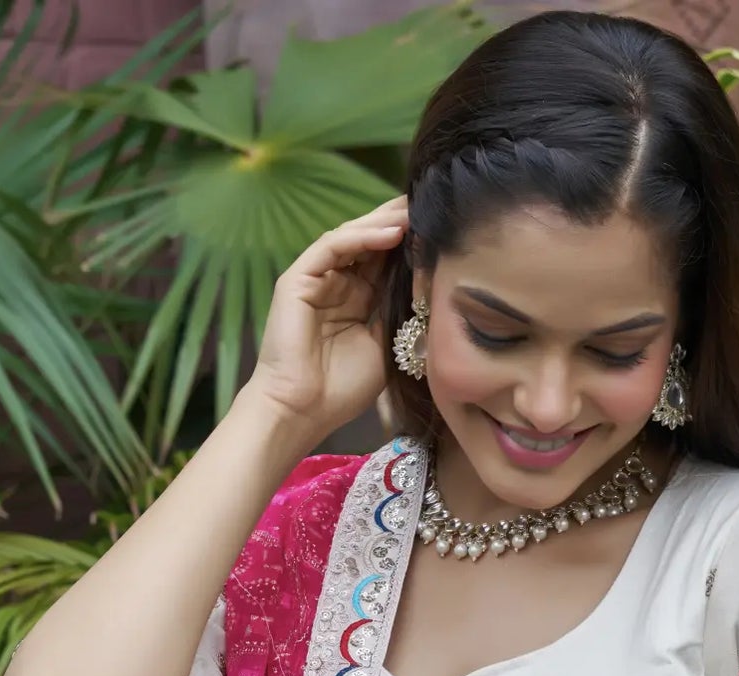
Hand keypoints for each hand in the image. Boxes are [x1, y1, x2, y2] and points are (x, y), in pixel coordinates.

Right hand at [248, 196, 409, 440]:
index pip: (385, 260)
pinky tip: (390, 232)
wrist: (302, 412)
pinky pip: (331, 247)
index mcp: (357, 300)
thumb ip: (401, 316)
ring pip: (351, 237)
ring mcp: (316, 279)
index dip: (410, 242)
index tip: (441, 226)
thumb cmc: (341, 390)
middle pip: (369, 241)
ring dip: (384, 223)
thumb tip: (431, 288)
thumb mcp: (385, 348)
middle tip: (430, 200)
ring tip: (415, 210)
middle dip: (399, 221)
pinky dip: (361, 237)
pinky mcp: (297, 279)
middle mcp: (337, 284)